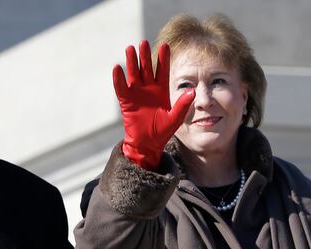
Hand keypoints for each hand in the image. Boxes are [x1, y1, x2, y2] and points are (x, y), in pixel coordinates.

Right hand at [112, 40, 194, 169]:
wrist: (148, 144)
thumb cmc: (162, 132)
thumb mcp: (175, 118)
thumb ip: (183, 105)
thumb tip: (193, 91)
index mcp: (161, 90)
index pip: (162, 70)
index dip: (163, 58)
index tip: (165, 45)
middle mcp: (148, 89)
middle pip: (146, 68)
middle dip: (145, 56)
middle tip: (144, 42)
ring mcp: (136, 94)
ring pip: (133, 74)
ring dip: (132, 62)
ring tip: (130, 48)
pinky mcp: (126, 101)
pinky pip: (121, 88)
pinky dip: (118, 78)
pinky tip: (117, 68)